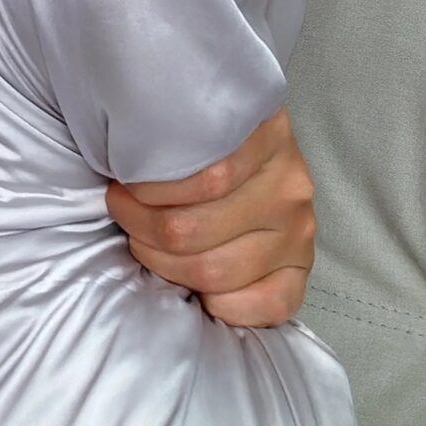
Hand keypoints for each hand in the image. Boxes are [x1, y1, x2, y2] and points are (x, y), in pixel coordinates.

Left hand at [104, 108, 315, 327]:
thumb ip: (169, 134)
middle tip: (125, 214)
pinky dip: (222, 305)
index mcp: (263, 135)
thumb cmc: (201, 141)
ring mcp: (298, 229)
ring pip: (214, 270)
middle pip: (193, 229)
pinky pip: (266, 305)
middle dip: (142, 228)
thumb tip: (124, 165)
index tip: (123, 187)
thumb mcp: (189, 120)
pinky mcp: (301, 268)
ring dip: (165, 265)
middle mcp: (287, 184)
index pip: (202, 178)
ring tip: (147, 243)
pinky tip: (197, 287)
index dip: (148, 192)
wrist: (247, 157)